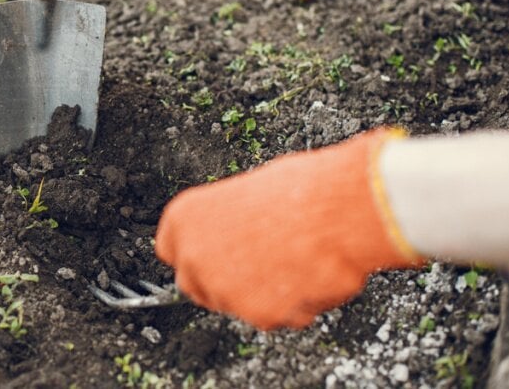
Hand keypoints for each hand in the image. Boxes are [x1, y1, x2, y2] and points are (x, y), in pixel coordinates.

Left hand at [154, 128, 422, 328]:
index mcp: (185, 218)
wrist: (337, 211)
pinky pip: (274, 317)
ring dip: (262, 292)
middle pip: (197, 284)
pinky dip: (293, 304)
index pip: (170, 250)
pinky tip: (308, 273)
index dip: (198, 254)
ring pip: (238, 303)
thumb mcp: (248, 193)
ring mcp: (223, 289)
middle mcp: (194, 256)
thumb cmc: (301, 191)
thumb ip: (226, 223)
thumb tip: (234, 236)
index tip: (214, 254)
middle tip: (259, 264)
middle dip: (224, 280)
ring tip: (295, 258)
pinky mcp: (256, 315)